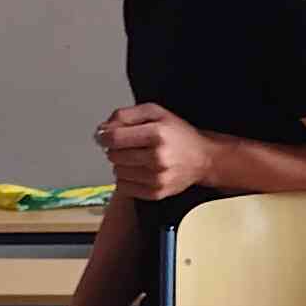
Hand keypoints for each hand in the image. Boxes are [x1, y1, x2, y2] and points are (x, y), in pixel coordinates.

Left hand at [96, 102, 215, 201]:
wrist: (203, 158)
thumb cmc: (178, 134)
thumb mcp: (155, 112)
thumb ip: (126, 115)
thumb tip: (102, 128)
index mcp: (157, 134)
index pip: (114, 138)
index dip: (104, 136)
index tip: (104, 135)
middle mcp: (157, 158)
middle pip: (113, 155)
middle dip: (116, 149)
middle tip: (129, 145)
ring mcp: (157, 178)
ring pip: (117, 172)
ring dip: (122, 164)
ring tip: (137, 157)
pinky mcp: (156, 193)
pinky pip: (124, 187)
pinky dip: (127, 178)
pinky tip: (139, 170)